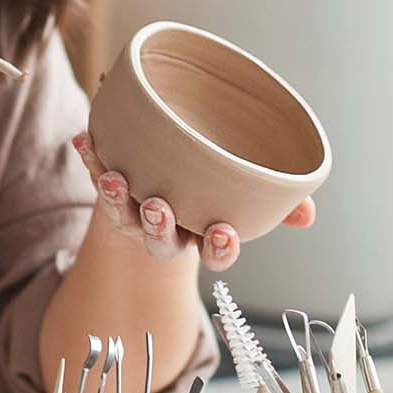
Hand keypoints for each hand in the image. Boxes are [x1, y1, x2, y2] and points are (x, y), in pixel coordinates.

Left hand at [71, 131, 317, 271]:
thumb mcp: (249, 196)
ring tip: (113, 177)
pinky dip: (92, 159)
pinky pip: (99, 175)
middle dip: (158, 226)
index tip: (223, 231)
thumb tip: (308, 213)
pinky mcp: (112, 188)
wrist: (165, 184)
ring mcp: (136, 211)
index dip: (218, 248)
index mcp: (204, 234)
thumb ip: (279, 204)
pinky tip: (85, 140)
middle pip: (161, 240)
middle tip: (157, 207)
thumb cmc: (215, 190)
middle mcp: (168, 230)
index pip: (214, 253)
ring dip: (116, 197)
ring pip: (124, 215)